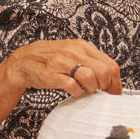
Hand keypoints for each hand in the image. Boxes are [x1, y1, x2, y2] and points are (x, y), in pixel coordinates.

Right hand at [0, 39, 120, 96]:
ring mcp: (62, 63)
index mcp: (82, 46)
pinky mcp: (52, 75)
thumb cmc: (51, 59)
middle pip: (103, 72)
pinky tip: (74, 91)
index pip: (110, 64)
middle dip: (105, 86)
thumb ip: (90, 62)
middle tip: (100, 92)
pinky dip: (77, 92)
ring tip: (86, 90)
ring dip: (91, 89)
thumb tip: (110, 78)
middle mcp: (73, 52)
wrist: (24, 61)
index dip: (116, 82)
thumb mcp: (73, 53)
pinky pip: (73, 86)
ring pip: (90, 78)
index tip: (114, 91)